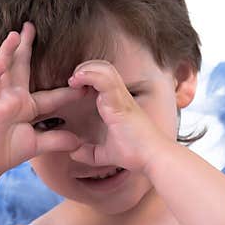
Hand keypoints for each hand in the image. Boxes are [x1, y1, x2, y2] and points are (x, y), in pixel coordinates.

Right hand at [0, 22, 86, 178]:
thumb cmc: (5, 152)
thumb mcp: (36, 145)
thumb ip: (56, 141)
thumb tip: (78, 142)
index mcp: (27, 106)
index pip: (52, 94)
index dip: (69, 89)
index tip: (87, 80)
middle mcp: (13, 97)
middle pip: (22, 67)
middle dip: (26, 46)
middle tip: (31, 25)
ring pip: (4, 71)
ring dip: (9, 52)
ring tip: (16, 34)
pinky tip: (0, 61)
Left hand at [66, 60, 167, 174]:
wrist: (153, 157)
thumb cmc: (137, 154)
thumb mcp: (106, 154)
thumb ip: (90, 153)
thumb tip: (74, 153)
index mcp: (117, 104)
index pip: (102, 78)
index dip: (87, 77)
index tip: (73, 87)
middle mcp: (120, 97)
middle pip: (103, 67)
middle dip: (85, 68)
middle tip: (72, 81)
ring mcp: (121, 97)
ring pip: (104, 68)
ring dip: (85, 69)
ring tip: (73, 80)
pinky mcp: (120, 102)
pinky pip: (104, 80)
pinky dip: (89, 75)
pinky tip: (76, 81)